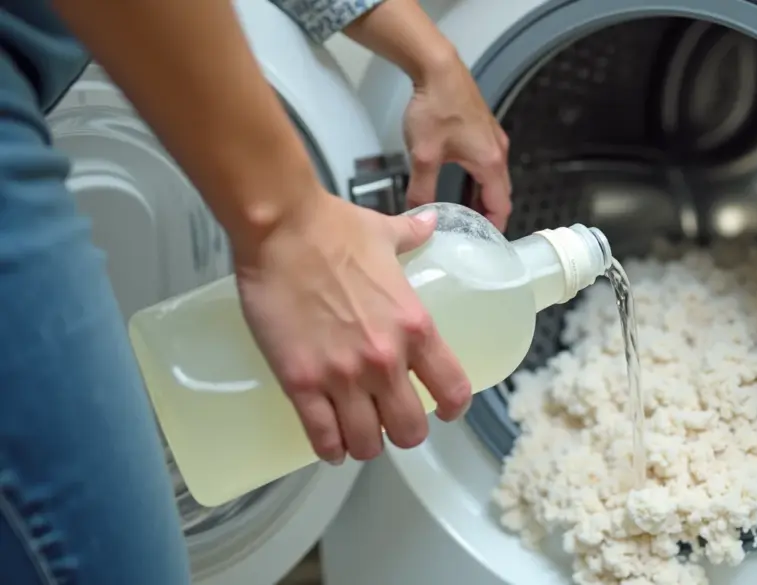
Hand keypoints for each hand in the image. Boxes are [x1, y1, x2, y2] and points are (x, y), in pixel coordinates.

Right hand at [233, 192, 471, 462]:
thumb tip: (430, 223)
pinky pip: (322, 438)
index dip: (451, 408)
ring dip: (364, 444)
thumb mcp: (386, 233)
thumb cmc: (333, 228)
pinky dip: (329, 448)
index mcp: (415, 327)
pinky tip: (330, 444)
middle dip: (402, 432)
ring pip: (367, 444)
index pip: (452, 390)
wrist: (280, 227)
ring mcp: (342, 376)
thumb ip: (412, 236)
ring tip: (357, 433)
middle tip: (389, 421)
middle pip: (410, 431)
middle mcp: (385, 360)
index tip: (441, 410)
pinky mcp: (300, 383)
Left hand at [402, 54, 512, 230]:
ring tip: (460, 217)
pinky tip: (457, 187)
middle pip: (499, 194)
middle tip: (467, 236)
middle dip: (485, 216)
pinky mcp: (482, 129)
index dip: (493, 229)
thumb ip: (421, 190)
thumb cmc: (435, 109)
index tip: (481, 246)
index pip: (500, 207)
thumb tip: (414, 214)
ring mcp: (492, 139)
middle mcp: (498, 153)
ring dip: (478, 198)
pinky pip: (484, 164)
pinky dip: (475, 181)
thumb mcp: (424, 156)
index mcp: (490, 164)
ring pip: (491, 179)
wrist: (437, 67)